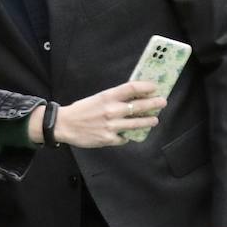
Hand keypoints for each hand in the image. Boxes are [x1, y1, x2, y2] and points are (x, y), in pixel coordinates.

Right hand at [29, 81, 166, 147]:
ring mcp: (111, 126)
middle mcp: (112, 110)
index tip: (154, 87)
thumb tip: (132, 98)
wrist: (65, 125)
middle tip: (162, 102)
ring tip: (154, 120)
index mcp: (107, 96)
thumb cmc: (81, 110)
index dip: (146, 87)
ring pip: (137, 124)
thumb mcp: (98, 98)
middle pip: (139, 106)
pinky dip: (127, 135)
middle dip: (154, 104)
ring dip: (148, 121)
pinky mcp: (109, 138)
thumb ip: (114, 98)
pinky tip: (128, 134)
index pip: (131, 88)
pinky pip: (124, 137)